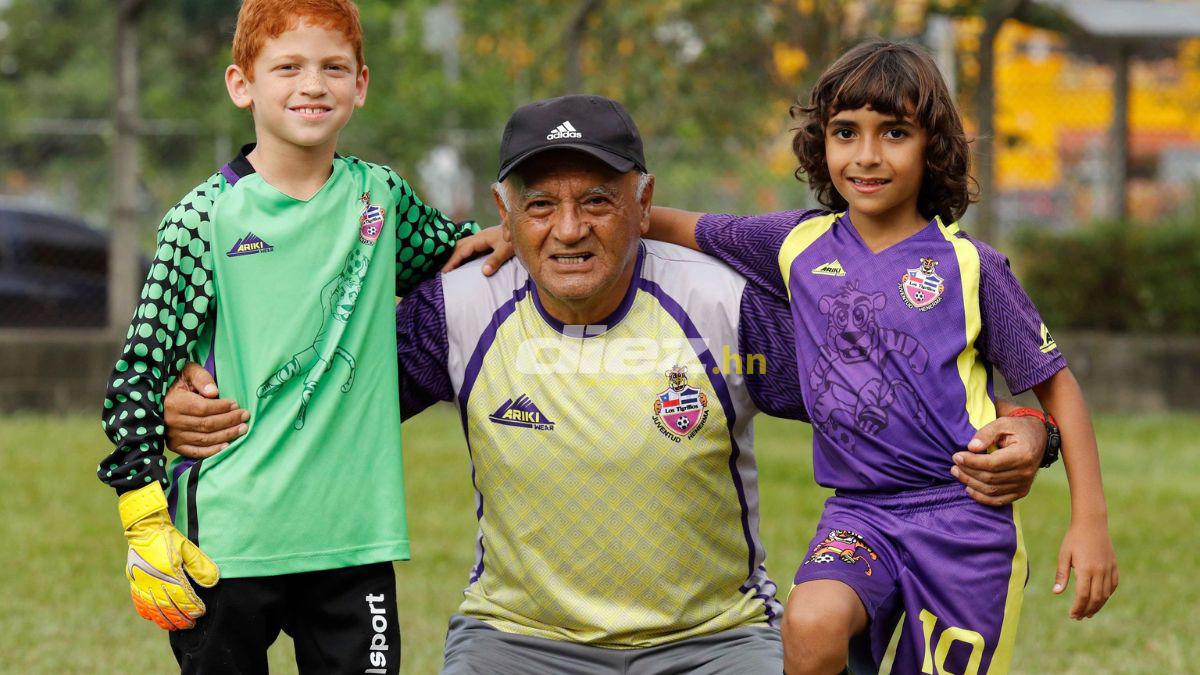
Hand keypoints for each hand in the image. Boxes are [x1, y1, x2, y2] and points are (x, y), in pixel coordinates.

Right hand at [119, 483, 219, 628]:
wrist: (144, 529)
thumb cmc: (168, 537)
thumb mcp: (187, 547)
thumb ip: (199, 565)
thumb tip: (213, 582)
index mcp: (169, 572)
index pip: (183, 597)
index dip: (192, 608)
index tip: (200, 613)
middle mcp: (154, 581)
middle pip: (168, 607)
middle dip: (181, 618)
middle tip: (190, 624)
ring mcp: (142, 583)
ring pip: (154, 609)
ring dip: (165, 620)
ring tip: (175, 627)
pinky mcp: (134, 583)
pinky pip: (139, 603)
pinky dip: (147, 613)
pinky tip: (154, 618)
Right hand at [164, 362, 247, 458]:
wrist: (162, 397)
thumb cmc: (180, 382)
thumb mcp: (189, 372)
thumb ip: (202, 379)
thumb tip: (214, 392)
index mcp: (174, 403)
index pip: (203, 408)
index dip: (222, 408)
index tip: (236, 405)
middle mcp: (172, 422)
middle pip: (206, 425)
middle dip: (229, 421)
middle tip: (245, 416)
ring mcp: (173, 436)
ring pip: (204, 439)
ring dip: (226, 435)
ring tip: (242, 428)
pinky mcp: (175, 446)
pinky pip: (196, 452)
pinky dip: (212, 451)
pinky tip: (227, 446)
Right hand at [440, 226, 512, 275]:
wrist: (522, 227)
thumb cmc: (515, 238)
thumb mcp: (506, 250)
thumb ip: (495, 260)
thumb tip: (484, 272)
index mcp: (480, 238)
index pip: (462, 251)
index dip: (453, 261)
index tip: (445, 272)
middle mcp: (478, 237)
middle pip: (459, 246)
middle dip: (450, 258)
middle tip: (443, 272)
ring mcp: (482, 238)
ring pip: (463, 246)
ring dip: (456, 256)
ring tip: (450, 268)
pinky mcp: (486, 241)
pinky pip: (470, 248)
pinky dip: (463, 255)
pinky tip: (463, 262)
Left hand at [951, 415, 1045, 505]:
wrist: (1039, 439)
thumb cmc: (1018, 429)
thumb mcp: (1003, 423)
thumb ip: (986, 433)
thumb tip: (971, 448)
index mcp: (1022, 455)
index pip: (992, 464)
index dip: (972, 462)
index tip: (956, 456)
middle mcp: (1025, 473)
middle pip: (990, 478)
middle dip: (968, 472)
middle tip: (954, 465)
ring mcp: (1024, 484)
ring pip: (992, 490)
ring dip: (971, 484)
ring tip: (957, 473)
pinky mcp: (1021, 491)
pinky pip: (1000, 500)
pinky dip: (983, 498)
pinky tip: (969, 490)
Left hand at [1055, 520, 1117, 618]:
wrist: (1092, 524)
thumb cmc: (1074, 538)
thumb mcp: (1064, 555)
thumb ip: (1062, 574)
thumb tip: (1056, 592)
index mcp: (1086, 569)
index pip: (1083, 595)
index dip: (1078, 607)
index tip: (1072, 615)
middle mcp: (1100, 571)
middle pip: (1096, 598)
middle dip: (1087, 610)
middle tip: (1079, 617)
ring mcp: (1109, 569)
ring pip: (1106, 594)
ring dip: (1098, 605)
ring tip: (1089, 613)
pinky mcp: (1114, 566)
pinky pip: (1113, 585)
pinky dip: (1107, 595)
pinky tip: (1100, 599)